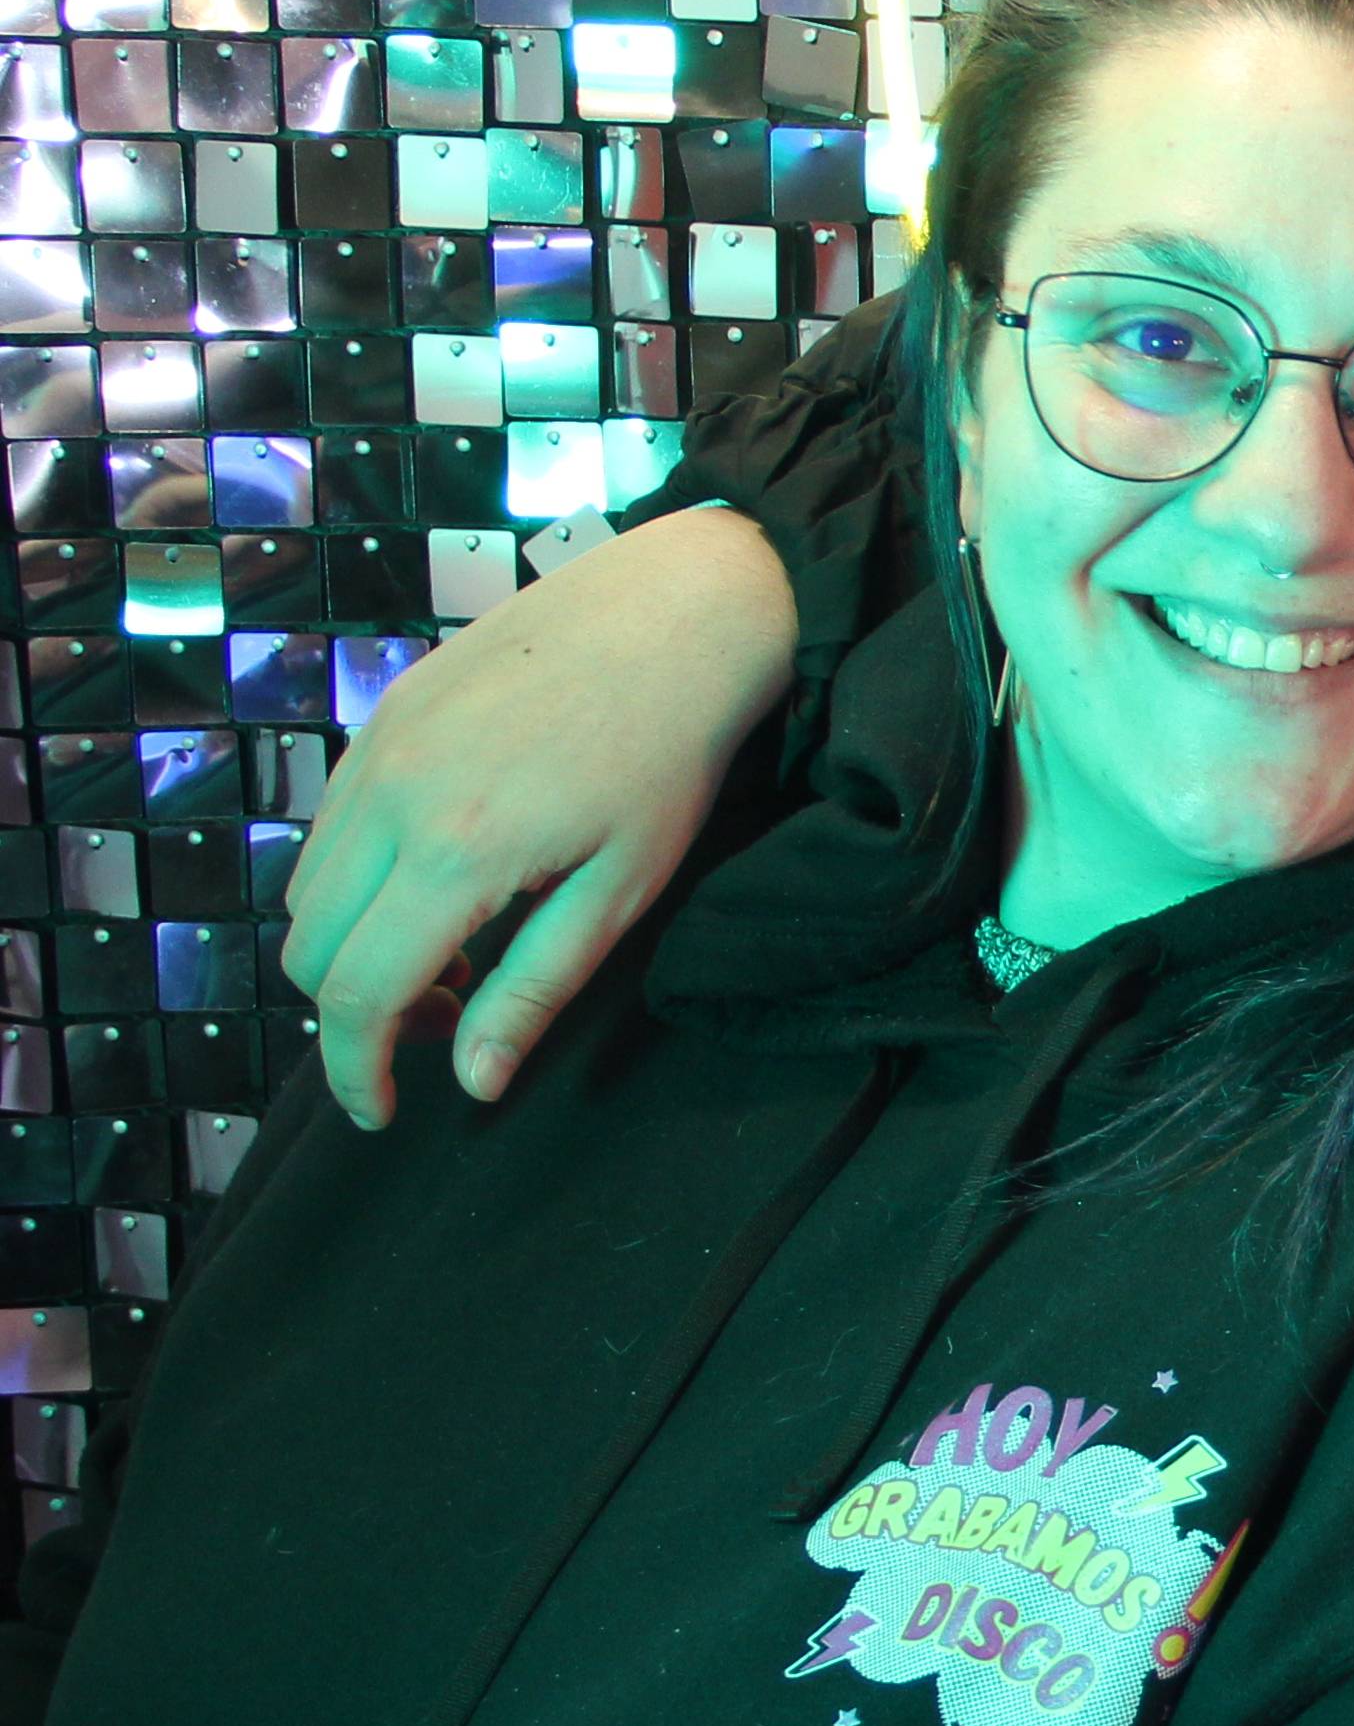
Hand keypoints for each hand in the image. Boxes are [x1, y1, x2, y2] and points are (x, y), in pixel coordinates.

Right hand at [280, 505, 799, 1125]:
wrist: (674, 613)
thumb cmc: (669, 757)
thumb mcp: (620, 892)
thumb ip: (533, 990)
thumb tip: (470, 1083)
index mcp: (454, 851)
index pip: (357, 993)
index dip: (354, 1069)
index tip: (380, 1112)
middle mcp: (389, 796)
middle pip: (308, 949)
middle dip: (358, 1010)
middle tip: (451, 1017)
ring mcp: (375, 748)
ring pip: (306, 888)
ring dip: (356, 944)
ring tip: (462, 951)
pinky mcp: (382, 716)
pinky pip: (331, 826)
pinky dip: (361, 880)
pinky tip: (447, 881)